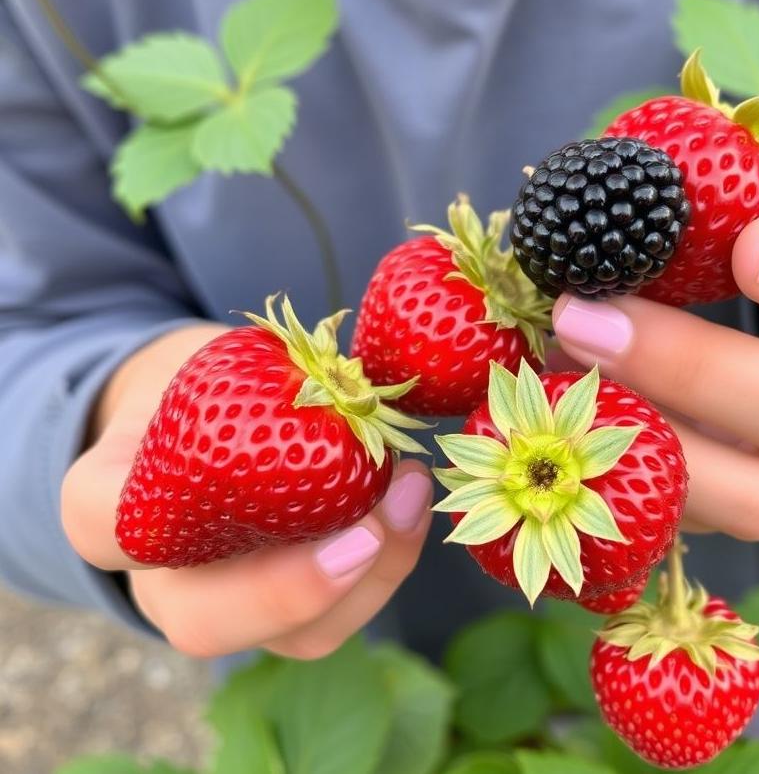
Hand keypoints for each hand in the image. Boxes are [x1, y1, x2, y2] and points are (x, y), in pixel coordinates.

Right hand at [61, 325, 432, 658]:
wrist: (214, 424)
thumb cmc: (213, 387)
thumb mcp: (216, 364)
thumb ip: (254, 378)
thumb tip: (343, 380)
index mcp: (114, 502)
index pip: (104, 524)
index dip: (168, 516)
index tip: (252, 473)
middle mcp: (163, 576)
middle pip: (204, 623)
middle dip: (296, 588)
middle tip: (370, 529)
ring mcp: (231, 604)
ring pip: (292, 636)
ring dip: (372, 576)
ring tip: (413, 493)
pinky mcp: (291, 612)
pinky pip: (340, 616)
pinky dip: (389, 564)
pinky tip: (414, 502)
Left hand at [552, 171, 758, 541]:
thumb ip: (736, 184)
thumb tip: (623, 169)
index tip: (749, 247)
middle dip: (686, 368)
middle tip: (585, 316)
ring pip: (758, 499)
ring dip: (643, 437)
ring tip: (559, 370)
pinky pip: (701, 518)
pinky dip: (624, 473)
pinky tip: (564, 414)